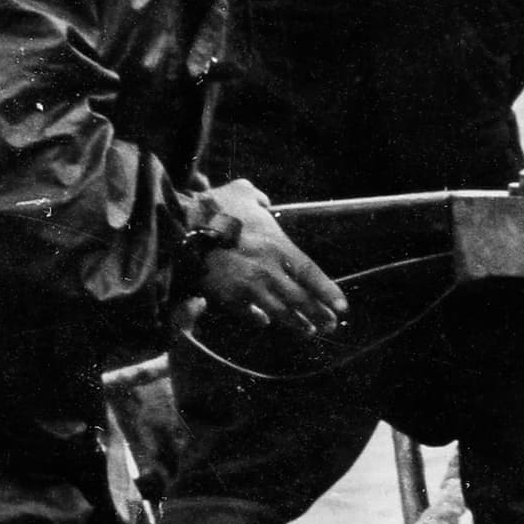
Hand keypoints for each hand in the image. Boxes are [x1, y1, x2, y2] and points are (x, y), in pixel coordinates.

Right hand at [187, 186, 348, 336]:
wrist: (181, 226)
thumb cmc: (214, 207)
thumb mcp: (243, 192)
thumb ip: (259, 199)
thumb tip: (264, 202)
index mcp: (278, 246)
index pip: (311, 274)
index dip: (328, 292)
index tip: (342, 307)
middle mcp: (268, 270)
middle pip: (300, 298)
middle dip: (318, 314)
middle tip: (329, 325)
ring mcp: (247, 286)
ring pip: (278, 311)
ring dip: (295, 323)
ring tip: (308, 331)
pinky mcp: (226, 296)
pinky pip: (247, 313)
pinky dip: (257, 318)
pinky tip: (264, 322)